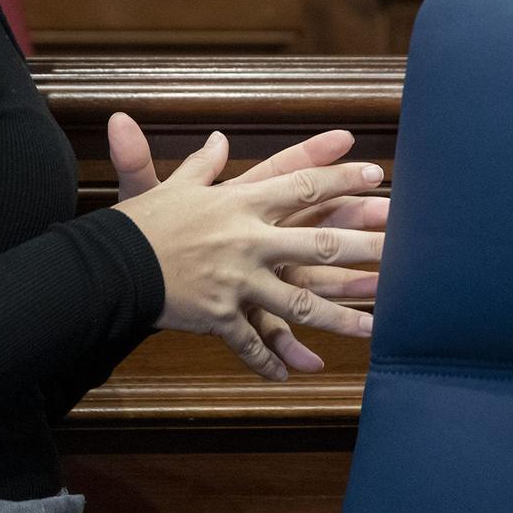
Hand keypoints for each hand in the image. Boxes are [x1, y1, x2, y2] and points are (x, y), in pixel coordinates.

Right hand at [113, 129, 385, 380]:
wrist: (109, 265)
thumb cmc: (141, 222)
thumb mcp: (173, 187)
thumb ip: (202, 166)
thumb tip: (219, 139)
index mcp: (238, 203)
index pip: (300, 185)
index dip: (339, 179)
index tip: (376, 176)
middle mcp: (246, 240)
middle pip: (317, 243)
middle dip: (363, 247)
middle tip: (403, 251)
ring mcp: (236, 281)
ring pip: (300, 302)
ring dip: (340, 316)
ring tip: (377, 327)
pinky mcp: (220, 316)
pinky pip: (253, 341)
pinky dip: (272, 359)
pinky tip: (295, 373)